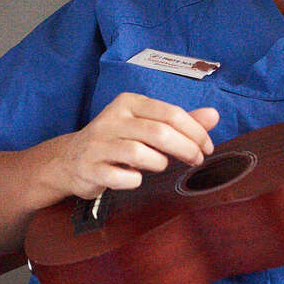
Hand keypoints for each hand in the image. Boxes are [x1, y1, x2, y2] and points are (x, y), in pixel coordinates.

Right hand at [47, 93, 218, 199]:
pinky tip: (135, 178)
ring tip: (161, 166)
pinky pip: (120, 177)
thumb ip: (179, 121)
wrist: (70, 160)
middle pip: (159, 132)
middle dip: (185, 149)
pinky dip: (134, 180)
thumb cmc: (116, 141)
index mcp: (129, 103)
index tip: (207, 147)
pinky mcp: (90, 167)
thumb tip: (213, 115)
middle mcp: (112, 119)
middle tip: (196, 160)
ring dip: (159, 163)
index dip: (195, 132)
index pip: (170, 113)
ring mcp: (99, 144)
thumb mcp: (145, 124)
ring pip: (139, 153)